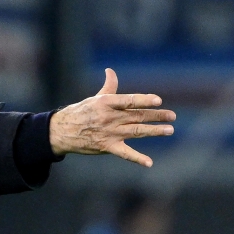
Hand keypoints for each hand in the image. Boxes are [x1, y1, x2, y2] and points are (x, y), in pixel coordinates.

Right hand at [49, 68, 175, 166]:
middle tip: (172, 116)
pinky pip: (124, 153)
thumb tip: (110, 70)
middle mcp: (109, 117)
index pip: (129, 101)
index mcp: (106, 103)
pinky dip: (137, 158)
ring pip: (136, 131)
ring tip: (169, 130)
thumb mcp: (94, 98)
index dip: (144, 100)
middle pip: (137, 116)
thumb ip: (108, 86)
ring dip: (154, 131)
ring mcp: (109, 132)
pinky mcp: (106, 146)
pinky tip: (149, 163)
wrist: (62, 131)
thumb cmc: (80, 112)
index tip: (158, 101)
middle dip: (156, 116)